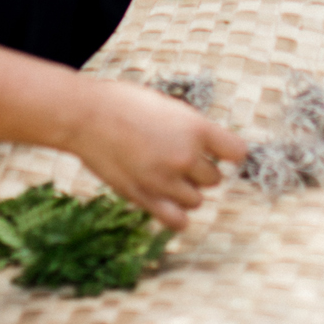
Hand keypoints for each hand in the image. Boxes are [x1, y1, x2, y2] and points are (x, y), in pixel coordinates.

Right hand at [63, 79, 249, 229]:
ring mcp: (165, 180)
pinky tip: (167, 201)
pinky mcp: (146, 197)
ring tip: (168, 176)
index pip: (237, 151)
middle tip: (181, 158)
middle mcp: (186, 157)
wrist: (86, 116)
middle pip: (215, 179)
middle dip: (201, 170)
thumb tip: (207, 146)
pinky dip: (177, 215)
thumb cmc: (123, 103)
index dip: (229, 151)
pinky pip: (177, 220)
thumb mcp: (167, 105)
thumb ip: (190, 129)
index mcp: (195, 128)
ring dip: (187, 190)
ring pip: (197, 200)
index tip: (222, 151)